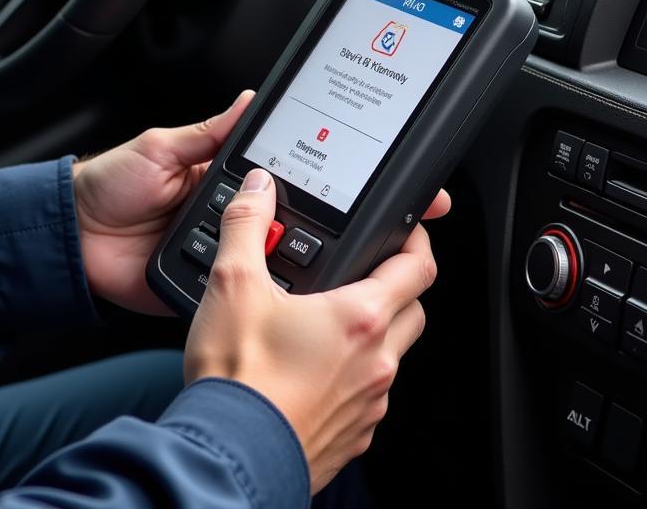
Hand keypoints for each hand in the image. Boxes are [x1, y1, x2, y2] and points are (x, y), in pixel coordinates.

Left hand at [73, 91, 254, 314]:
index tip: (298, 176)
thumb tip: (246, 102)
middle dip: (268, 220)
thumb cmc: (109, 184)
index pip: (258, 180)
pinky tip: (232, 275)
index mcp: (212, 179)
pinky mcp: (194, 284)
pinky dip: (229, 284)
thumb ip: (206, 132)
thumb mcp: (159, 148)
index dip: (275, 181)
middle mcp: (216, 217)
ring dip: (250, 252)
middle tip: (268, 213)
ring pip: (248, 257)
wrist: (73, 233)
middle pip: (261, 222)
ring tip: (248, 243)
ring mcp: (208, 253)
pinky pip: (222, 290)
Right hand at [185, 168, 449, 494]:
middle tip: (364, 270)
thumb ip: (247, 225)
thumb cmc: (238, 378)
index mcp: (359, 317)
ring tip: (327, 320)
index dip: (416, 239)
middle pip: (413, 310)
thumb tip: (257, 190)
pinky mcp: (351, 435)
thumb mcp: (233, 283)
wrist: (229, 456)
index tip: (405, 229)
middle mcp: (376, 362)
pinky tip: (312, 369)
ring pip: (392, 356)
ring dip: (372, 333)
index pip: (417, 267)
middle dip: (396, 284)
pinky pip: (368, 395)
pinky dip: (352, 375)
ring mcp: (368, 403)